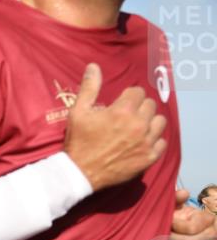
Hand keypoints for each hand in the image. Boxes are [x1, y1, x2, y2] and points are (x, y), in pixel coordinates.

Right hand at [64, 63, 167, 191]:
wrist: (79, 174)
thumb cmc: (78, 142)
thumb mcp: (78, 112)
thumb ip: (89, 88)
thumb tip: (94, 66)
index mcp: (122, 111)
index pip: (138, 92)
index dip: (128, 97)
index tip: (120, 105)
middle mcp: (137, 125)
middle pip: (150, 105)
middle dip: (139, 108)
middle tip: (126, 117)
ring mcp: (145, 142)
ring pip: (160, 122)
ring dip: (150, 123)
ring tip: (137, 128)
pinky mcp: (148, 158)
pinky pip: (162, 143)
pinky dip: (154, 141)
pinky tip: (141, 143)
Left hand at [170, 189, 216, 239]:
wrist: (179, 225)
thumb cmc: (177, 213)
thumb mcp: (176, 204)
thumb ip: (177, 198)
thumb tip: (184, 192)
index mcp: (208, 219)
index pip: (192, 229)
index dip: (176, 226)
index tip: (169, 222)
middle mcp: (212, 234)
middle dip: (171, 239)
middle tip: (161, 234)